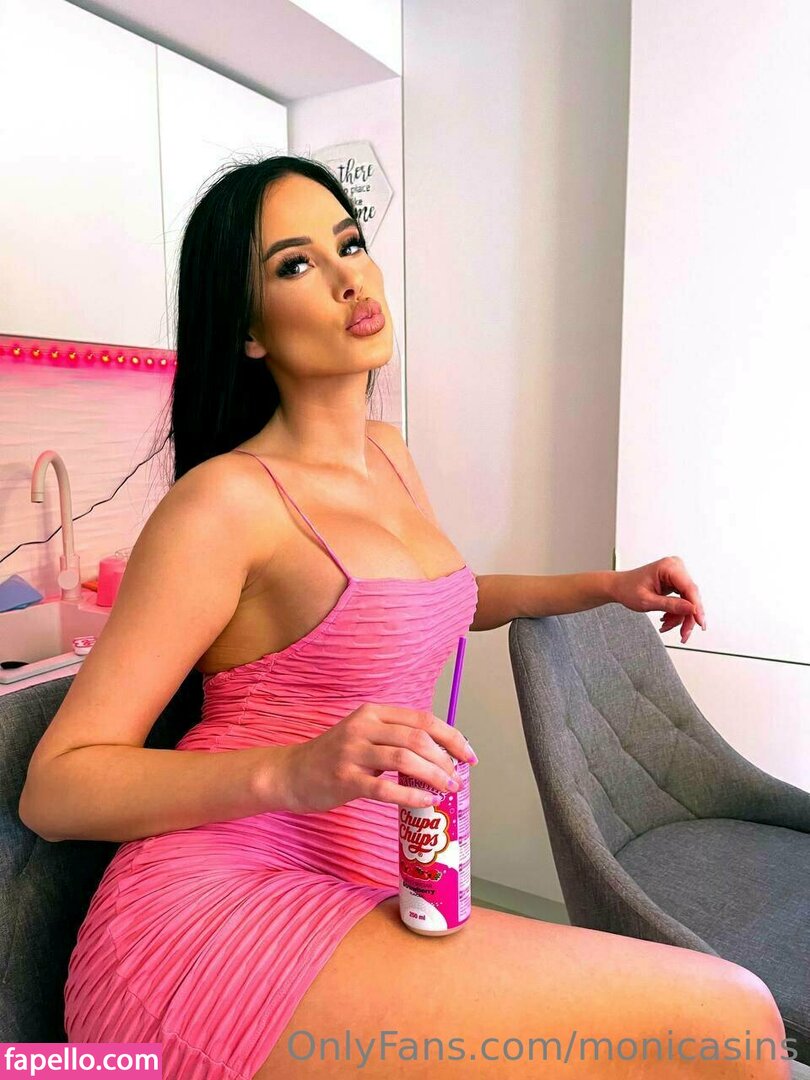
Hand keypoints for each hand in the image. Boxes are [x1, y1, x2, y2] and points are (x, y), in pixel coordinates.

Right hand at [279, 703, 477, 814]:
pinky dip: (410, 795)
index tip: (468, 755)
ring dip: (433, 775)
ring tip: (447, 789)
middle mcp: (363, 727)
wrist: (292, 773)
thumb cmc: (334, 756)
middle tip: (457, 778)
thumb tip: (441, 754)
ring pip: (405, 759)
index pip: (422, 719)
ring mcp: (352, 752)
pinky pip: (385, 788)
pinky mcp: (345, 778)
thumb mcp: (364, 735)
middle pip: (417, 738)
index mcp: (373, 712)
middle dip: (445, 759)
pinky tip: (426, 801)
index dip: (451, 736)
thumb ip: (395, 737)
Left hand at [610, 555, 706, 642]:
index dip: (697, 608)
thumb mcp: (647, 601)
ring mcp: (677, 574)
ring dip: (679, 617)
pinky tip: (666, 618)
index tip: (700, 623)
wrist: (619, 586)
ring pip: (688, 601)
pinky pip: (683, 600)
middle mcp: (676, 567)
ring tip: (665, 624)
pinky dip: (676, 612)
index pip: (689, 589)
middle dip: (687, 617)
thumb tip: (691, 609)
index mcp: (668, 567)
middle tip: (683, 634)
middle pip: (691, 597)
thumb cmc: (627, 589)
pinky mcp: (676, 582)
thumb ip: (670, 605)